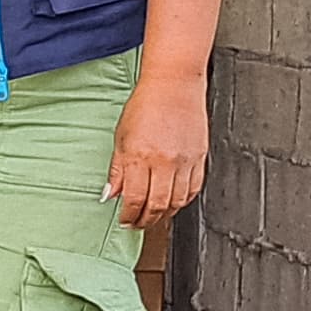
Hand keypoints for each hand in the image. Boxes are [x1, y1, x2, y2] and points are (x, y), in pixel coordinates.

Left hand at [108, 73, 209, 234]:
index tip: (125, 221)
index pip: (134, 198)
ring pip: (177, 201)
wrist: (174, 86)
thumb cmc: (145, 106)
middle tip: (138, 224)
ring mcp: (185, 161)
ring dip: (165, 214)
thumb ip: (117, 169)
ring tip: (154, 217)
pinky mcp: (200, 157)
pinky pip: (194, 188)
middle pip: (157, 205)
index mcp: (140, 157)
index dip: (129, 215)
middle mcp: (164, 162)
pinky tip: (174, 202)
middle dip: (146, 220)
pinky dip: (183, 200)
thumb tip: (109, 194)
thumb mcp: (120, 137)